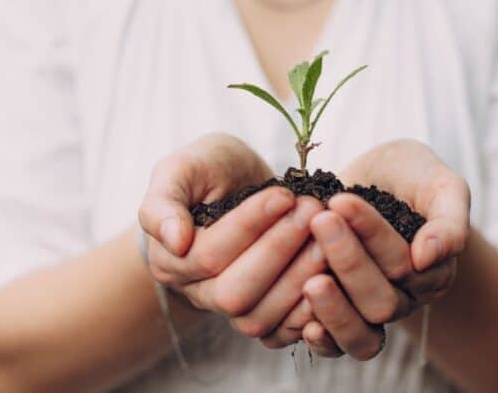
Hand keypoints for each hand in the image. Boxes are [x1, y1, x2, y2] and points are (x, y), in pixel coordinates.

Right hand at [138, 133, 326, 338]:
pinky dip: (308, 310)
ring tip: (327, 236)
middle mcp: (196, 292)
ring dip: (297, 277)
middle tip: (312, 212)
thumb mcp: (183, 167)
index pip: (209, 254)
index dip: (249, 226)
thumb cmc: (209, 171)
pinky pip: (281, 331)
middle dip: (278, 252)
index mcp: (170, 259)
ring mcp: (229, 311)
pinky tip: (333, 275)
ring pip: (257, 317)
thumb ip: (163, 200)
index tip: (284, 195)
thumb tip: (174, 241)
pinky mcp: (263, 317)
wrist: (237, 185)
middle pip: (234, 293)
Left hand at [298, 139, 470, 358]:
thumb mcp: (442, 185)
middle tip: (320, 221)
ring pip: (361, 333)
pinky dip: (322, 341)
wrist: (382, 180)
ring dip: (334, 309)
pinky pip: (336, 348)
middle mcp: (406, 297)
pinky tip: (304, 325)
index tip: (341, 200)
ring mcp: (371, 311)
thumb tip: (427, 257)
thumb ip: (450, 220)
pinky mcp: (342, 316)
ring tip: (310, 281)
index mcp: (433, 271)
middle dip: (349, 262)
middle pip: (382, 302)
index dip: (371, 234)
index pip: (403, 263)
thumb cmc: (414, 177)